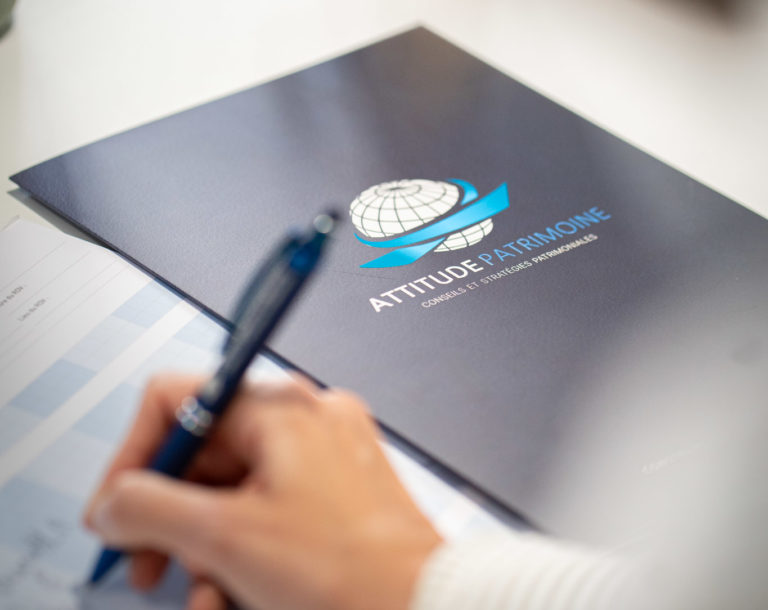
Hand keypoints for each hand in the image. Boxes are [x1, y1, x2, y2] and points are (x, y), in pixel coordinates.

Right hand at [84, 374, 441, 609]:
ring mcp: (326, 452)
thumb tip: (114, 502)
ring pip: (235, 488)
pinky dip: (246, 547)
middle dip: (170, 519)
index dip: (133, 457)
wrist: (425, 606)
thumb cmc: (350, 570)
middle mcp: (305, 418)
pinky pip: (271, 506)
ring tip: (207, 596)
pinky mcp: (338, 489)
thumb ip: (149, 509)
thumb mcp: (226, 538)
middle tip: (147, 564)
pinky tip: (240, 592)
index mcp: (280, 406)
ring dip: (207, 546)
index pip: (176, 402)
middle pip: (204, 452)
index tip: (115, 511)